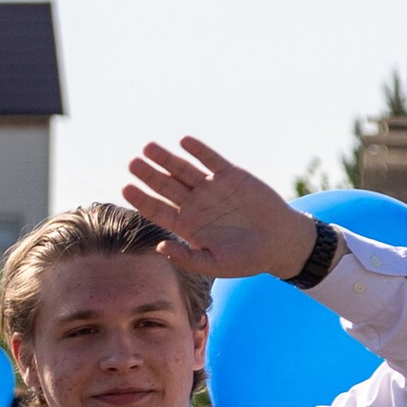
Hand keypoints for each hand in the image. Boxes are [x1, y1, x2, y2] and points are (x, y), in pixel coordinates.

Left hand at [121, 137, 316, 281]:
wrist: (280, 242)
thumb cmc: (247, 259)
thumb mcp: (216, 265)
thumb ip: (187, 258)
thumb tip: (160, 247)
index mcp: (187, 225)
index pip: (157, 209)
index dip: (141, 199)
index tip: (126, 188)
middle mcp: (195, 204)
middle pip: (165, 186)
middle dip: (148, 174)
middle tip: (132, 163)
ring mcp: (212, 188)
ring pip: (183, 170)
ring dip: (166, 158)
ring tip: (148, 147)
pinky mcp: (232, 176)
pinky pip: (212, 159)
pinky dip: (199, 150)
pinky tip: (184, 141)